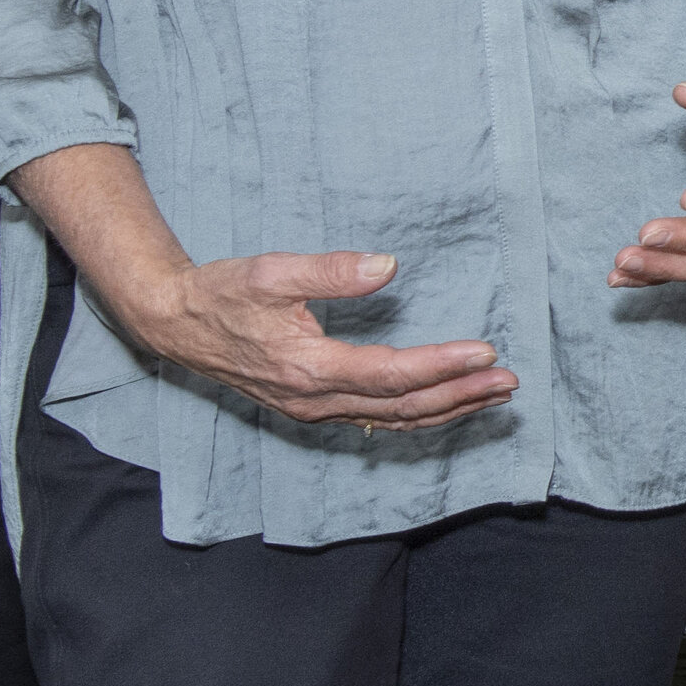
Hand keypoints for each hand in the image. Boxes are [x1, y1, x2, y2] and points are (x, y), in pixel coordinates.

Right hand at [6, 141, 512, 430]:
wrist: (176, 324)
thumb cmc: (222, 293)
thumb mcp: (270, 271)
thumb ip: (328, 269)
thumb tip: (387, 266)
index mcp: (307, 368)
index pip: (390, 374)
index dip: (441, 366)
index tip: (486, 353)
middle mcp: (313, 399)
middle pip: (401, 406)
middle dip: (460, 395)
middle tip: (509, 381)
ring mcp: (313, 410)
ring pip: (392, 419)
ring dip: (447, 409)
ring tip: (494, 395)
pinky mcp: (312, 408)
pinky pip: (375, 419)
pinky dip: (418, 415)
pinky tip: (448, 405)